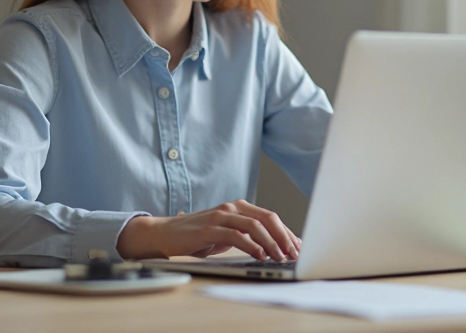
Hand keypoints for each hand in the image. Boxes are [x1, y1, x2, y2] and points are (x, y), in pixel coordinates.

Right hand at [116, 200, 301, 260]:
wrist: (167, 233)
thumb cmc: (198, 236)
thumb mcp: (227, 234)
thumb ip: (247, 236)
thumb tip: (275, 248)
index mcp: (239, 207)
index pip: (270, 217)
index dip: (287, 232)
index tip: (299, 248)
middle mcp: (232, 208)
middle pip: (267, 218)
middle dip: (284, 237)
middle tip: (294, 254)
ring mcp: (220, 216)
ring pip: (255, 225)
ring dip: (271, 243)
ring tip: (280, 257)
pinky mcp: (210, 228)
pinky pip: (236, 235)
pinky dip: (252, 246)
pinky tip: (260, 256)